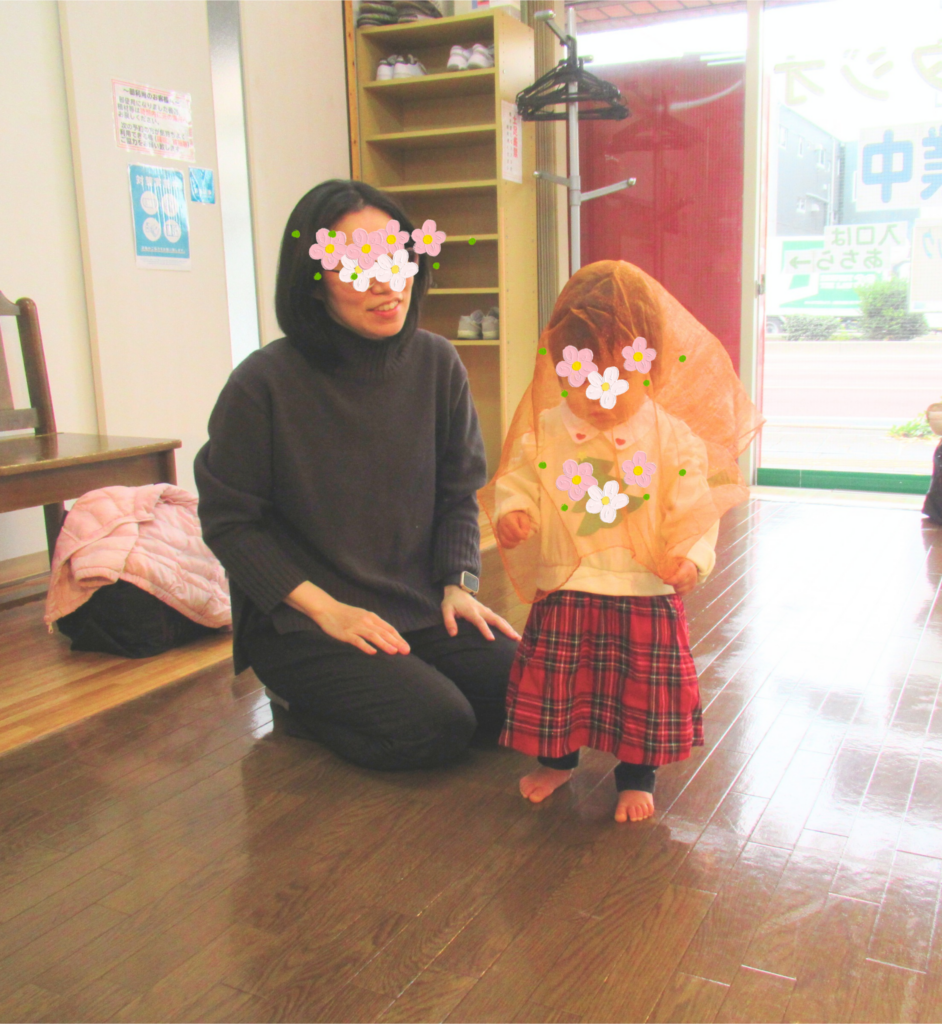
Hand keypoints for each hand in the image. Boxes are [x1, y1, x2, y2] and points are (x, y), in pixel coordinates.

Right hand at [286, 581, 409, 655]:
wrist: (327, 608)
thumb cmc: (346, 614)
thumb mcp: (363, 616)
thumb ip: (374, 624)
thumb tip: (387, 636)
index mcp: (371, 617)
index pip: (389, 628)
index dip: (398, 638)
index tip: (406, 647)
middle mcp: (366, 621)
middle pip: (384, 632)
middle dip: (396, 642)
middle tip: (406, 651)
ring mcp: (356, 627)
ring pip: (373, 636)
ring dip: (384, 644)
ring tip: (394, 651)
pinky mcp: (346, 633)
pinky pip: (357, 640)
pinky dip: (365, 646)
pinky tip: (373, 652)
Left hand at [442, 585, 520, 641]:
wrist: (458, 590)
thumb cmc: (452, 602)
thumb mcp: (446, 610)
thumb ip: (449, 621)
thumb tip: (453, 634)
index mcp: (471, 611)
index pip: (480, 622)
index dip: (485, 630)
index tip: (492, 639)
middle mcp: (482, 611)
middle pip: (496, 620)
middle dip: (506, 629)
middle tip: (515, 638)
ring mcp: (487, 611)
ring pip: (500, 620)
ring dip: (509, 628)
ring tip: (518, 638)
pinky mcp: (489, 613)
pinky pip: (499, 620)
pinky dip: (507, 626)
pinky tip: (512, 633)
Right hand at [497, 510, 531, 548]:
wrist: (510, 517)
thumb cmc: (518, 518)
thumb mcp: (524, 518)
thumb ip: (525, 526)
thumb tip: (524, 535)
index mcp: (508, 519)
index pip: (514, 530)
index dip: (521, 535)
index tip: (526, 536)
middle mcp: (501, 525)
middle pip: (510, 537)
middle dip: (518, 538)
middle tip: (521, 535)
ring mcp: (499, 532)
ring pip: (506, 542)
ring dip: (514, 543)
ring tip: (518, 538)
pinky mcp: (499, 537)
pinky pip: (504, 545)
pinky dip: (511, 545)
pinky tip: (514, 541)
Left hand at [661, 558, 698, 595]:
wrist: (690, 564)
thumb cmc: (680, 561)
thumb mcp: (674, 559)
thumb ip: (667, 562)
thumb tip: (658, 570)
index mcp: (688, 567)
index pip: (679, 577)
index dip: (670, 581)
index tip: (664, 581)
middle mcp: (693, 576)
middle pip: (679, 585)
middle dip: (672, 583)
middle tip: (668, 580)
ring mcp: (693, 583)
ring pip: (681, 590)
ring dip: (675, 587)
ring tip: (673, 581)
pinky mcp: (691, 588)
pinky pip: (682, 593)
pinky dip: (677, 590)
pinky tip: (676, 585)